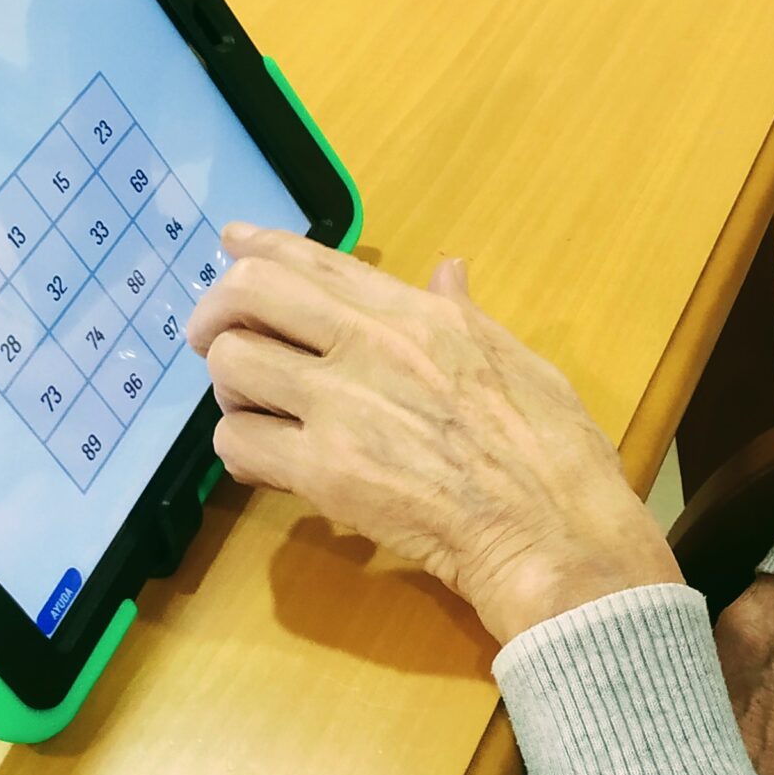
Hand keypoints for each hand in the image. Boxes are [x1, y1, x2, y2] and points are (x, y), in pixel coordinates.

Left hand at [187, 224, 680, 643]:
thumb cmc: (554, 452)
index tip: (231, 241)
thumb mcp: (519, 359)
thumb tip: (448, 270)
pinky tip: (268, 463)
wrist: (553, 533)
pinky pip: (238, 444)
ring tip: (258, 411)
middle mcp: (371, 345)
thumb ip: (467, 313)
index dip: (261, 246)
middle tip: (219, 341)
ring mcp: (343, 407)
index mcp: (420, 315)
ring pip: (232, 366)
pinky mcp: (325, 472)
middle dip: (219, 313)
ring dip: (234, 389)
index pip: (318, 260)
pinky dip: (242, 451)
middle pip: (251, 295)